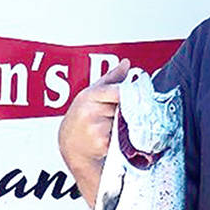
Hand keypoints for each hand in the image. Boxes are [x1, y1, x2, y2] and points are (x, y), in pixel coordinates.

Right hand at [57, 59, 128, 206]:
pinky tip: (112, 137)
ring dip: (126, 124)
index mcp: (90, 96)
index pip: (117, 91)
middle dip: (129, 111)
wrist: (70, 145)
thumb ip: (111, 78)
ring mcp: (97, 129)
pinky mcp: (103, 144)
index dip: (131, 94)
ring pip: (126, 123)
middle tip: (124, 114)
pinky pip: (123, 137)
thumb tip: (126, 63)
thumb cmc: (80, 118)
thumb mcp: (91, 94)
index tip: (139, 95)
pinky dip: (123, 137)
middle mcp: (91, 112)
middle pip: (125, 108)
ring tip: (112, 126)